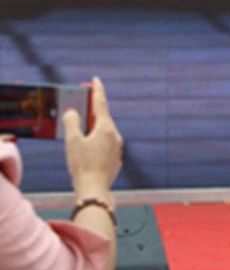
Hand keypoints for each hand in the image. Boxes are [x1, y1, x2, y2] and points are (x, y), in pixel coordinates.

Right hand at [63, 78, 122, 201]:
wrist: (94, 189)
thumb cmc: (82, 166)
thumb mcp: (72, 142)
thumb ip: (72, 123)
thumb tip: (72, 112)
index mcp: (105, 128)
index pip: (100, 103)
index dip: (97, 90)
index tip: (95, 80)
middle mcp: (115, 135)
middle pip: (102, 118)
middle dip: (92, 111)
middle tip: (83, 103)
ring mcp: (117, 147)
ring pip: (104, 132)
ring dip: (93, 128)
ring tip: (81, 130)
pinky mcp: (116, 157)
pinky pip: (105, 144)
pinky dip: (96, 141)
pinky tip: (87, 149)